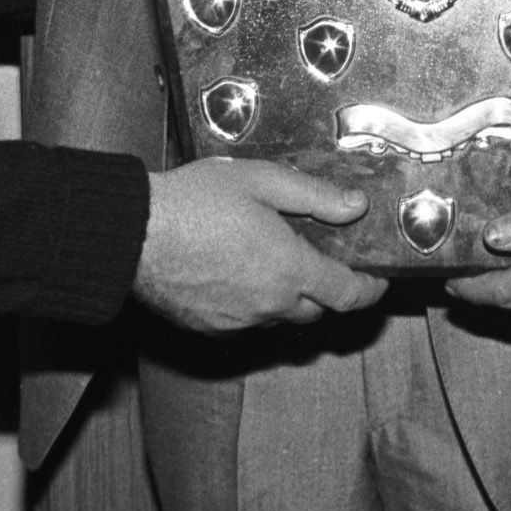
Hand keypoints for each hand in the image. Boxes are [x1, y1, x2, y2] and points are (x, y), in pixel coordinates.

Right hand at [134, 159, 387, 332]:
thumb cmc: (194, 202)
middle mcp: (269, 304)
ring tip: (268, 260)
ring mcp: (239, 322)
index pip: (348, 294)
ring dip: (285, 296)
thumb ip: (315, 196)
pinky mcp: (210, 329)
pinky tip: (234, 272)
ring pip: (279, 316)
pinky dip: (251, 303)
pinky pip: (245, 322)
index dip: (370, 289)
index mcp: (289, 269)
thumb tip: (356, 206)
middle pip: (316, 310)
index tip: (377, 279)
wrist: (132, 234)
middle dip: (324, 289)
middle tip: (315, 258)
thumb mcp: (261, 181)